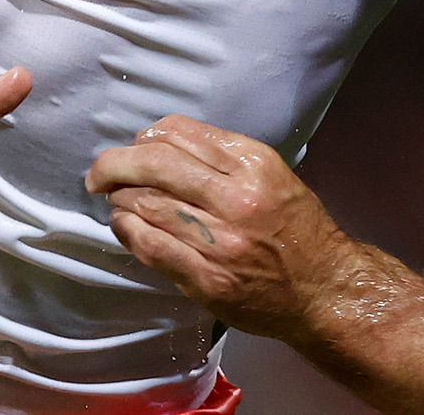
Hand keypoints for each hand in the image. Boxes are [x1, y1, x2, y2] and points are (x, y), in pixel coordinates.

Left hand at [85, 113, 357, 342]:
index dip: (146, 137)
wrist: (323, 289)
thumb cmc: (298, 228)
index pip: (181, 133)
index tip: (135, 147)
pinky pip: (151, 248)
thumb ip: (223, 160)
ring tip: (115, 199)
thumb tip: (159, 148)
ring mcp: (220, 241)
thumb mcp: (273, 175)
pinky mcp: (207, 279)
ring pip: (146, 205)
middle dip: (115, 164)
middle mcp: (236, 197)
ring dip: (120, 199)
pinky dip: (128, 231)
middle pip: (155, 164)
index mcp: (253, 164)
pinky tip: (124, 225)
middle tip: (99, 173)